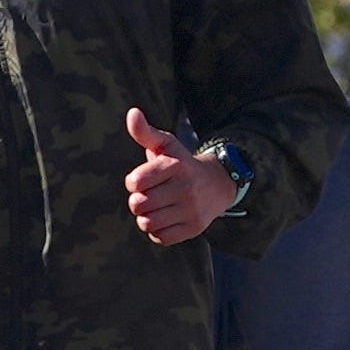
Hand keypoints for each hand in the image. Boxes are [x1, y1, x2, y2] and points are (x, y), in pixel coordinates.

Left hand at [125, 111, 239, 247]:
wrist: (218, 184)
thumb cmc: (181, 164)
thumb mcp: (166, 145)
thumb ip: (145, 132)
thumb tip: (132, 113)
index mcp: (176, 166)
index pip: (135, 182)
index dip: (133, 182)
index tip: (142, 179)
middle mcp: (186, 187)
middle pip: (139, 204)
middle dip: (138, 201)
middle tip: (149, 195)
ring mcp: (191, 209)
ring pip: (147, 223)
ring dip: (146, 217)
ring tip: (156, 208)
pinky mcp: (194, 228)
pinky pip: (160, 237)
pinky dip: (158, 231)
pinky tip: (166, 218)